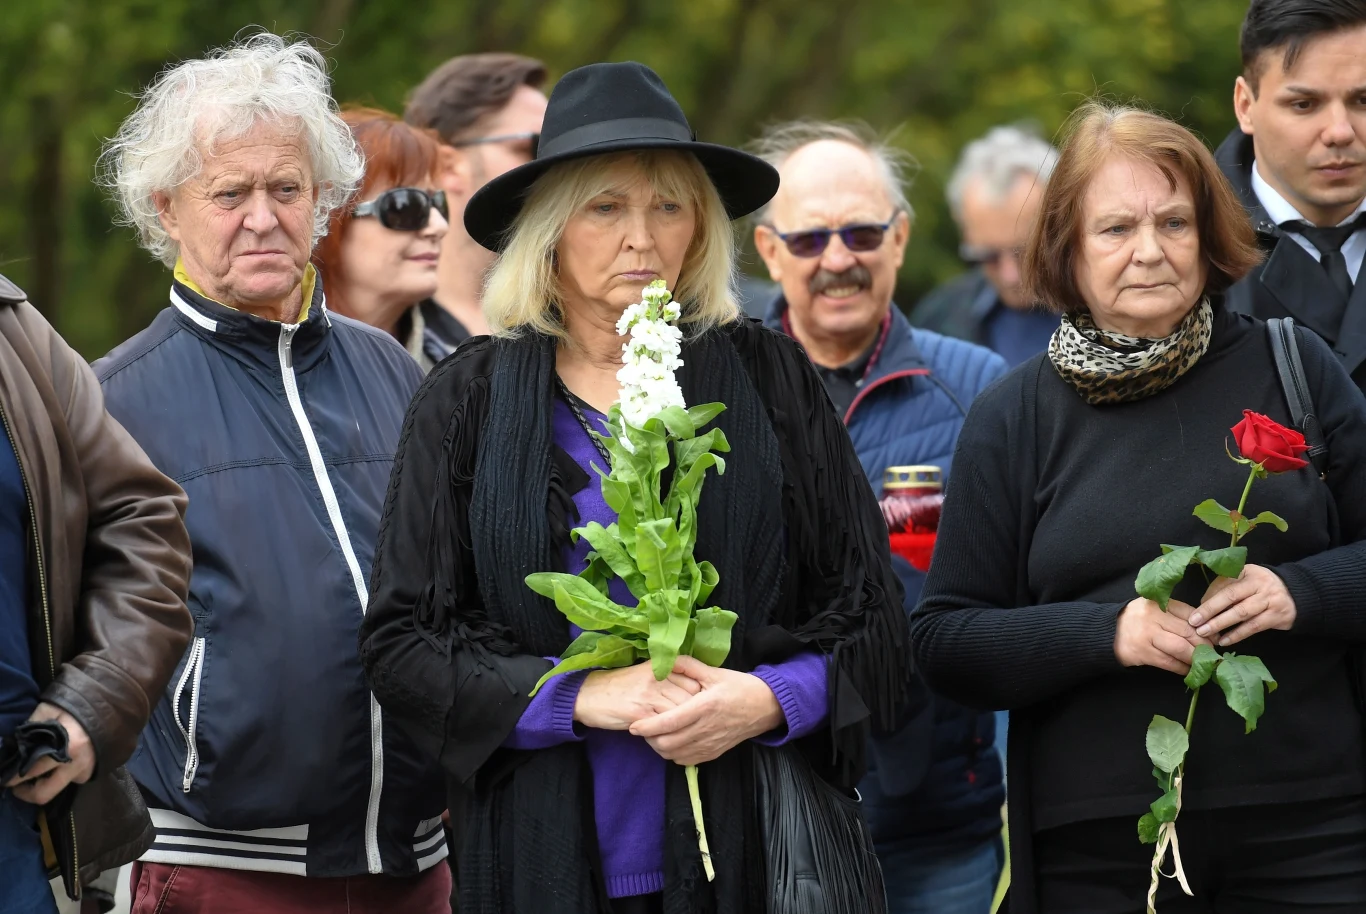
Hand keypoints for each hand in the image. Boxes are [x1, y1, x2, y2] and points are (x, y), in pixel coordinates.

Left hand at [5, 703, 95, 805]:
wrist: (111, 705)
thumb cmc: (78, 705)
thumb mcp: (51, 709)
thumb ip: (31, 725)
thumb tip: (13, 743)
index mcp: (65, 749)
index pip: (31, 771)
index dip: (12, 778)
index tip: (4, 779)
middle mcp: (76, 765)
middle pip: (44, 794)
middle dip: (26, 793)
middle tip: (17, 786)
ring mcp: (86, 770)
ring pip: (58, 789)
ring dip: (45, 784)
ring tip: (39, 772)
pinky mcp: (93, 771)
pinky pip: (72, 780)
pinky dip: (61, 775)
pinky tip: (60, 762)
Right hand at [573, 662, 701, 730]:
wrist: (588, 695)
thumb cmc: (619, 687)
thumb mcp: (645, 674)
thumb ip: (669, 678)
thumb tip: (696, 690)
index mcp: (660, 667)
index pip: (694, 681)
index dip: (701, 698)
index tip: (702, 708)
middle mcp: (657, 678)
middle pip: (691, 698)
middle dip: (696, 713)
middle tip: (696, 724)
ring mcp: (649, 695)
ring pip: (680, 713)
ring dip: (683, 726)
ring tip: (683, 734)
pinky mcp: (640, 713)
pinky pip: (663, 726)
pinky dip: (668, 734)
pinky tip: (666, 738)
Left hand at [628, 656, 783, 765]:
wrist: (765, 707)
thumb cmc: (739, 687)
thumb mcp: (714, 672)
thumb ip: (688, 666)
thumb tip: (665, 660)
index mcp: (704, 707)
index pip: (669, 723)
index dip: (647, 726)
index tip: (633, 726)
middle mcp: (705, 730)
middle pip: (667, 744)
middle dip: (649, 739)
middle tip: (644, 727)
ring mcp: (710, 744)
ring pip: (674, 755)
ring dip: (660, 747)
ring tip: (656, 734)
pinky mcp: (713, 754)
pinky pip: (685, 761)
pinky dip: (673, 754)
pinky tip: (672, 741)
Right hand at [1114, 597, 1210, 674]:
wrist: (1106, 632)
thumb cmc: (1136, 621)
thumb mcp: (1153, 610)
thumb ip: (1175, 615)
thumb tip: (1205, 630)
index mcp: (1158, 603)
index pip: (1189, 614)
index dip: (1205, 627)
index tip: (1214, 638)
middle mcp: (1153, 616)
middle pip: (1187, 631)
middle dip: (1204, 645)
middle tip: (1212, 653)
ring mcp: (1146, 635)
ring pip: (1180, 648)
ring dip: (1195, 658)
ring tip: (1202, 663)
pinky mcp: (1142, 652)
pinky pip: (1169, 662)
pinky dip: (1182, 668)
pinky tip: (1187, 670)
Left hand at [1189, 566, 1296, 646]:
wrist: (1297, 594)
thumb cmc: (1260, 587)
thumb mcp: (1245, 579)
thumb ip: (1225, 587)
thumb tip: (1203, 604)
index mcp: (1247, 571)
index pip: (1224, 583)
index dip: (1208, 598)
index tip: (1194, 611)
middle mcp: (1259, 583)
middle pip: (1231, 597)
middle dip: (1210, 610)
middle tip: (1194, 622)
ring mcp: (1269, 599)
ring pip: (1241, 613)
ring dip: (1221, 624)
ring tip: (1205, 633)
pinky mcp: (1276, 616)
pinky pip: (1253, 627)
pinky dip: (1237, 635)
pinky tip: (1224, 641)